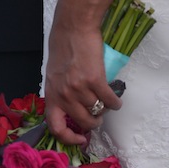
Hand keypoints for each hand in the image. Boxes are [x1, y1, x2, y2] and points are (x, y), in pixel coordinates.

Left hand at [44, 15, 121, 145]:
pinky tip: (116, 100)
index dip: (68, 138)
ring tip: (107, 103)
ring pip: (97, 110)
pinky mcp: (95, 80)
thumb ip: (60, 92)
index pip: (56, 127)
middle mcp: (64, 95)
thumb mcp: (54, 74)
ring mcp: (79, 88)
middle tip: (98, 118)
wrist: (73, 28)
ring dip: (105, 110)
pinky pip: (109, 100)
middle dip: (94, 123)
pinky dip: (115, 102)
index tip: (80, 139)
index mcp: (52, 94)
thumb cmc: (63, 47)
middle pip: (82, 121)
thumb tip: (73, 109)